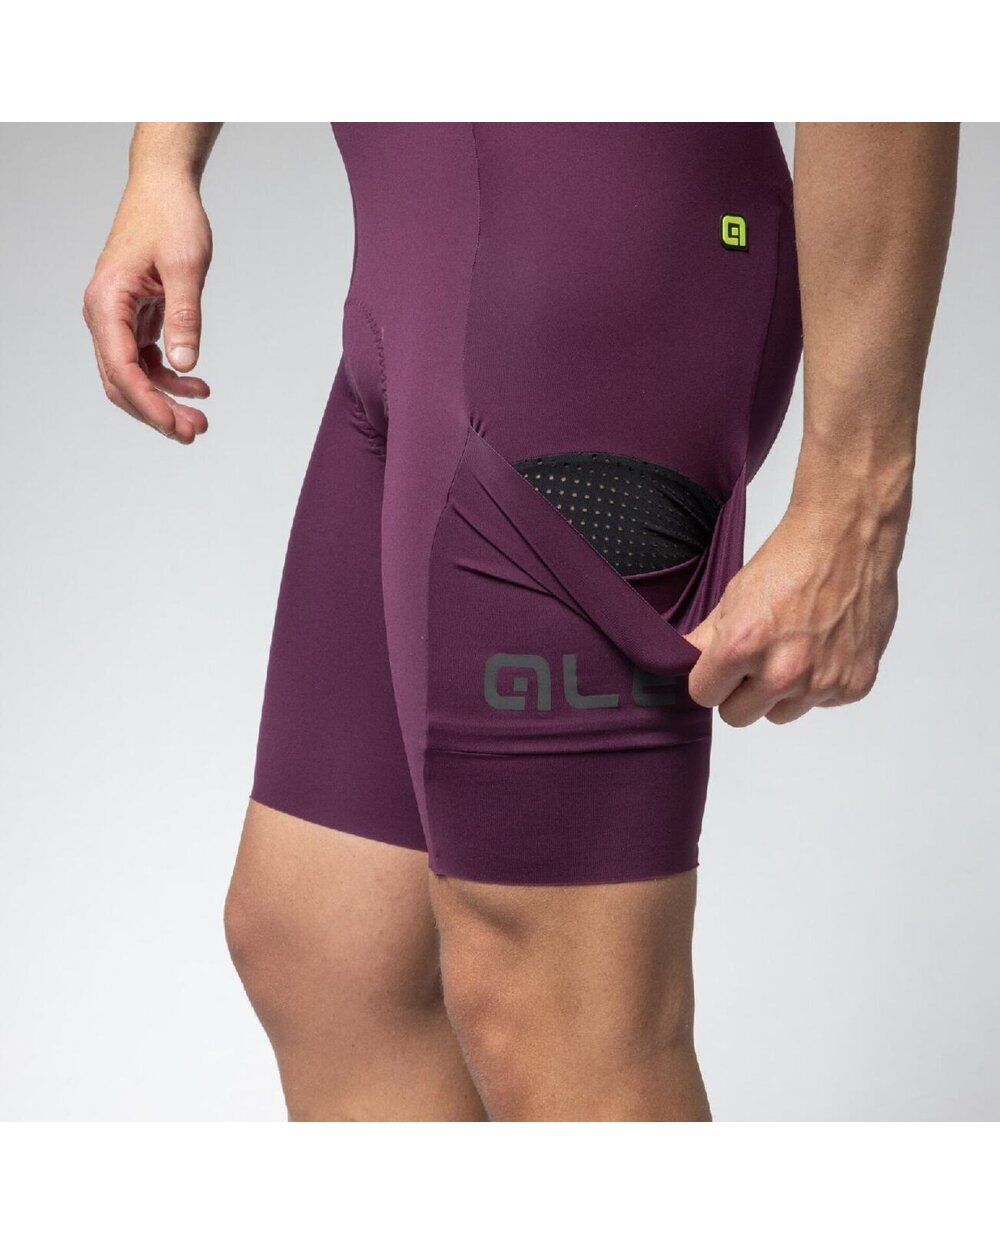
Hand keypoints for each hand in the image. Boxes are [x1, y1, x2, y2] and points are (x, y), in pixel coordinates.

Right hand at [83, 177, 211, 443]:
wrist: (164, 187)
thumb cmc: (171, 218)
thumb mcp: (187, 267)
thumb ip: (185, 317)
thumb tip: (185, 365)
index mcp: (107, 303)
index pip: (121, 370)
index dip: (149, 404)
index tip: (177, 426)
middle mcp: (104, 314)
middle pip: (121, 382)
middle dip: (156, 412)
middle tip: (195, 433)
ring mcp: (116, 318)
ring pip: (133, 375)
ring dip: (164, 400)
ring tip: (200, 420)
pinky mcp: (133, 316)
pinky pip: (145, 359)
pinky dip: (169, 377)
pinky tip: (198, 387)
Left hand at [684, 502, 900, 725]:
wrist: (847, 538)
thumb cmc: (789, 560)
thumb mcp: (733, 596)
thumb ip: (706, 640)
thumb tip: (681, 663)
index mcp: (742, 647)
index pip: (704, 696)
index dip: (708, 680)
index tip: (718, 667)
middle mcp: (783, 673)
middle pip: (738, 716)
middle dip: (739, 693)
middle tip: (754, 661)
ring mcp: (822, 683)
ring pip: (780, 715)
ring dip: (781, 694)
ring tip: (793, 650)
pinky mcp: (855, 685)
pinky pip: (822, 703)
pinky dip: (820, 684)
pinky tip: (824, 647)